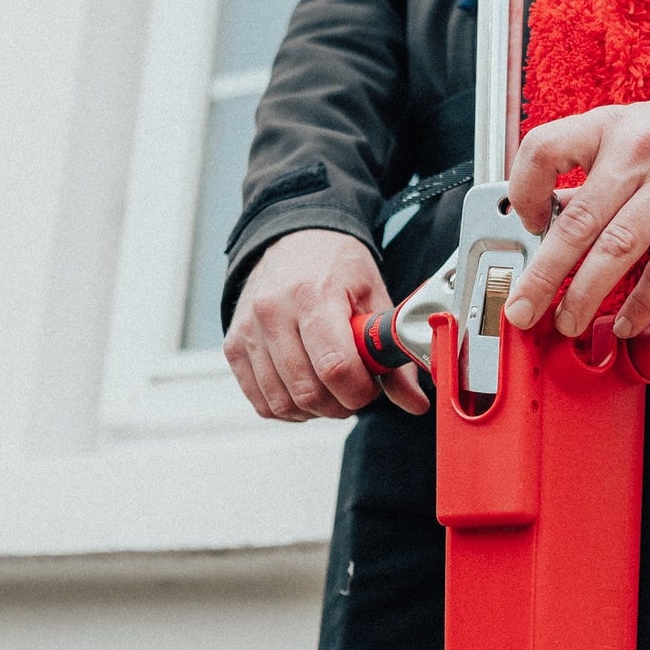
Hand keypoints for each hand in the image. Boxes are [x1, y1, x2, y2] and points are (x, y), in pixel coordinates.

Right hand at [224, 229, 429, 420]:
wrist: (295, 239)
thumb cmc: (337, 268)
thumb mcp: (375, 301)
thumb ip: (394, 356)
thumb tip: (415, 403)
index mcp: (313, 295)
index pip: (335, 367)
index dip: (360, 391)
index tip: (370, 385)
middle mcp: (272, 312)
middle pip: (308, 392)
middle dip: (341, 405)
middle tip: (354, 388)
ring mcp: (248, 331)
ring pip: (282, 403)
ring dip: (315, 410)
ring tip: (331, 388)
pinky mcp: (234, 346)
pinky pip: (261, 402)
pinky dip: (288, 408)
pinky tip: (306, 390)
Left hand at [502, 98, 649, 337]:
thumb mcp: (640, 136)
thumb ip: (599, 174)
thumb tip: (552, 224)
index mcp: (612, 126)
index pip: (545, 149)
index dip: (524, 192)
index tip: (526, 226)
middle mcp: (640, 150)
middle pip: (577, 219)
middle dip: (543, 274)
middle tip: (523, 309)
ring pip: (617, 248)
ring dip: (586, 295)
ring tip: (569, 323)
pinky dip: (643, 302)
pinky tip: (627, 321)